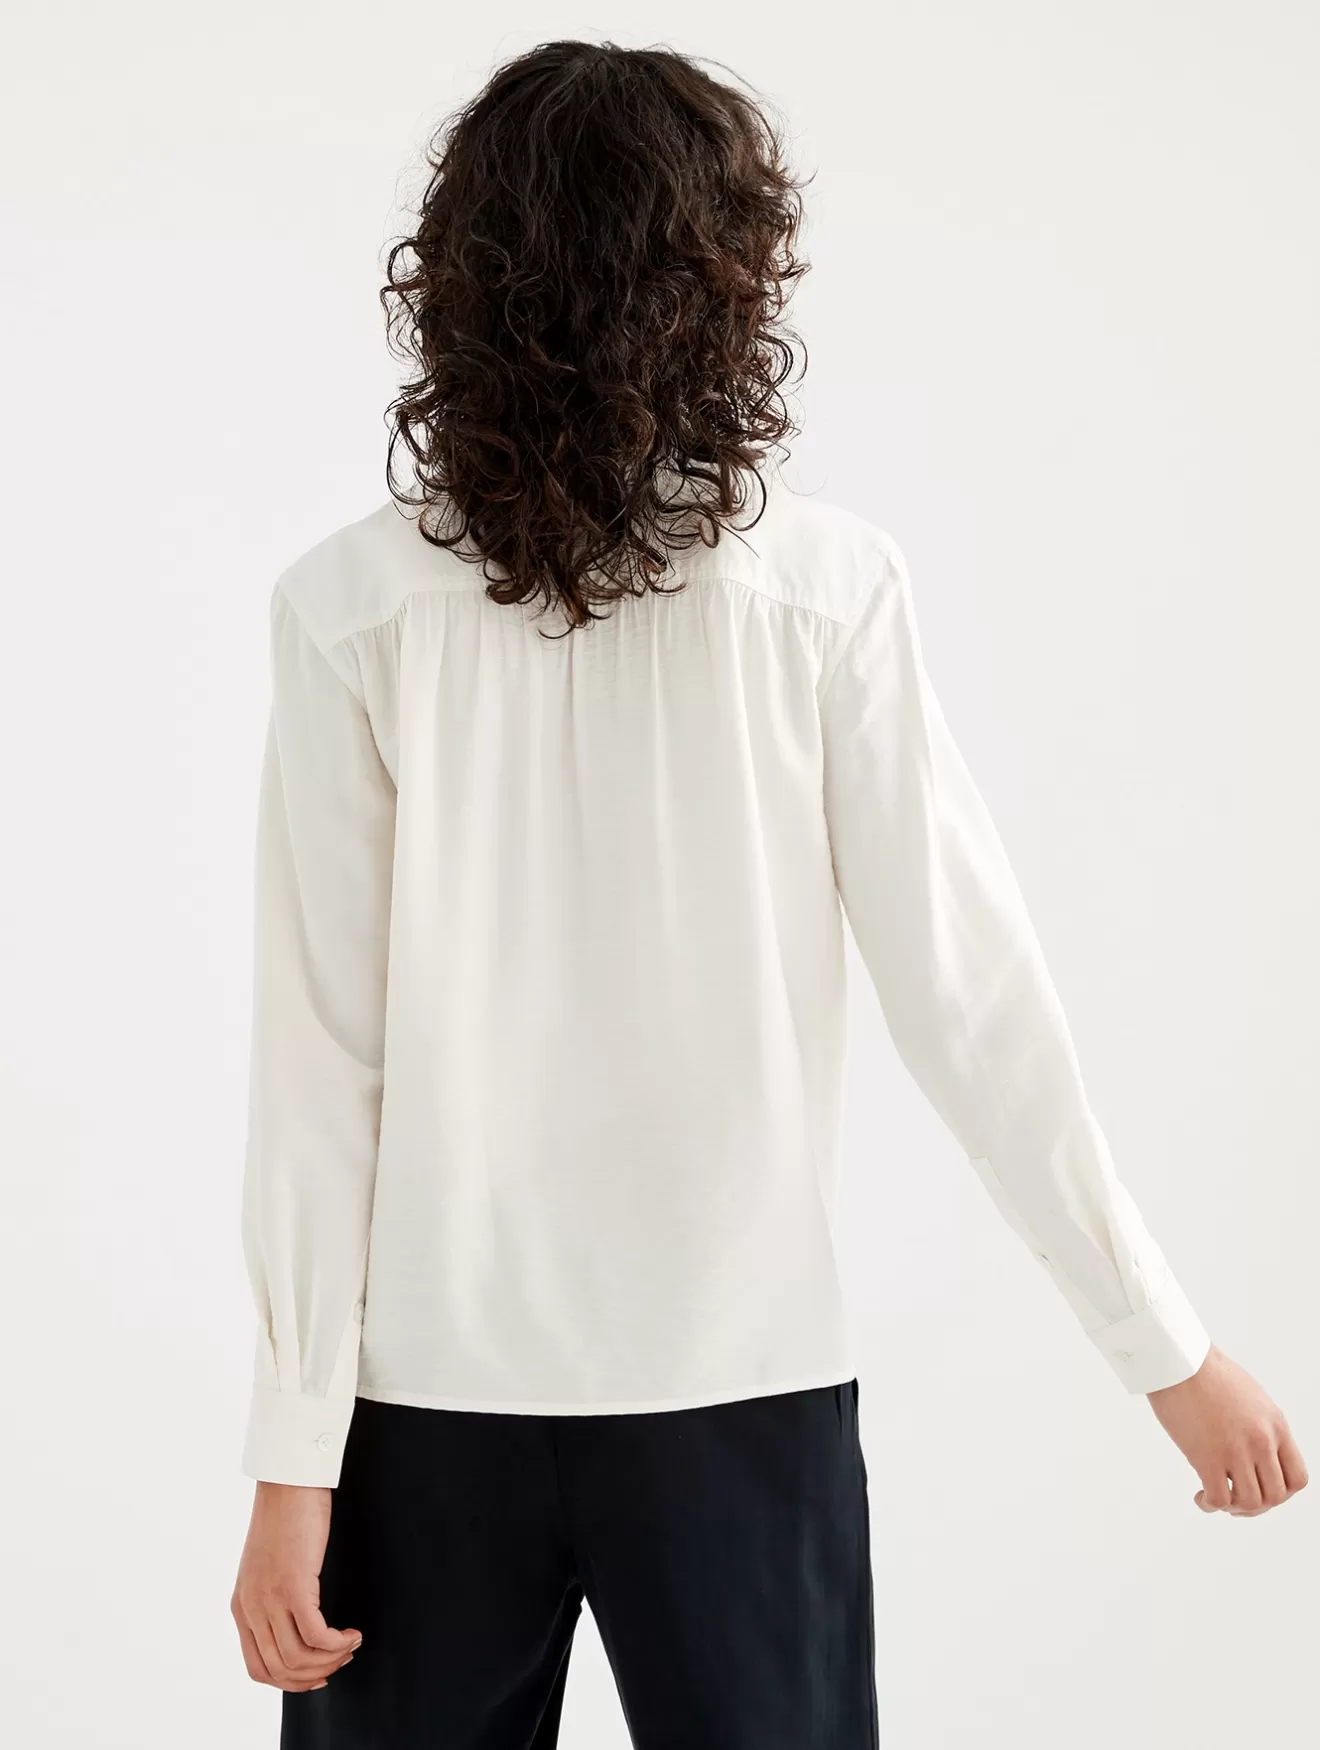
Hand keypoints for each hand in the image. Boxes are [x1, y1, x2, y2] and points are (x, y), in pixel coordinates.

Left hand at [231, 1481, 361, 1690]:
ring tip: (350, 1646)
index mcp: (242, 1607)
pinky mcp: (294, 1587)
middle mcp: (251, 1609)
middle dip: (315, 1674)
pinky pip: (316, 1635)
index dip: (290, 1681)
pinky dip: (337, 1643)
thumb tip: (294, 1623)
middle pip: (281, 1670)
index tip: (317, 1675)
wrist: (288, 1484)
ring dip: (330, 1660)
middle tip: (341, 1660)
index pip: (259, 1669)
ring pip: (298, 1658)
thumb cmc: (285, 1518)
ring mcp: (270, 1600)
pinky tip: (352, 1634)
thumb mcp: (267, 1566)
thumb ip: (271, 1596)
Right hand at [1147, 1345, 1307, 1515]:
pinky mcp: (1207, 1457)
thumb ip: (1258, 1425)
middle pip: (1275, 1496)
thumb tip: (1252, 1450)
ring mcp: (1236, 1451)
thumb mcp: (1249, 1397)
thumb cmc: (1206, 1371)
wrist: (1179, 1360)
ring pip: (1251, 1503)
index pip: (1297, 1478)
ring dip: (1235, 1508)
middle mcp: (1261, 1441)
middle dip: (1256, 1505)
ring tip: (1218, 1498)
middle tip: (1236, 1498)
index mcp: (1275, 1425)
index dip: (1280, 1492)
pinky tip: (1200, 1496)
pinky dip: (1210, 1505)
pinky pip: (1219, 1499)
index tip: (1259, 1486)